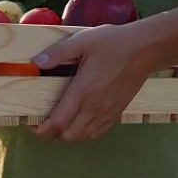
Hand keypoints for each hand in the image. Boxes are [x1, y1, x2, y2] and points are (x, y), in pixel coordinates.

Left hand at [30, 24, 154, 141]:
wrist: (146, 48)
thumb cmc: (114, 43)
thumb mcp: (82, 41)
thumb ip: (58, 53)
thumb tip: (36, 62)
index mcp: (82, 91)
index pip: (58, 121)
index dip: (42, 129)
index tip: (31, 125)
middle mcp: (94, 106)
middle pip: (69, 135)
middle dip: (52, 133)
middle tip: (43, 122)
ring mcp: (107, 111)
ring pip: (83, 136)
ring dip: (68, 134)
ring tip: (59, 123)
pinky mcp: (117, 112)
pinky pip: (98, 132)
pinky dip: (84, 132)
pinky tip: (79, 121)